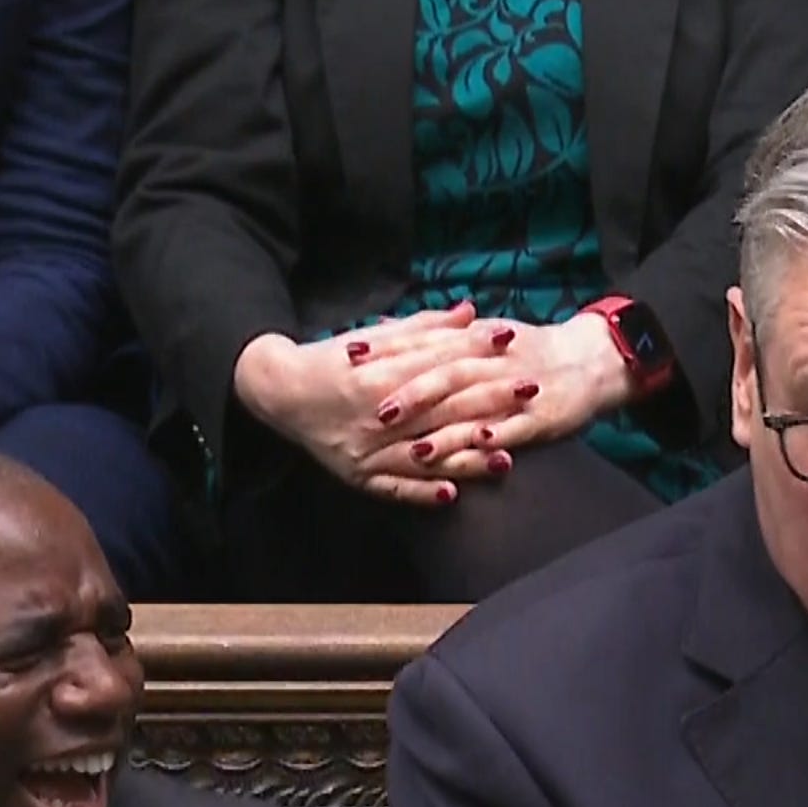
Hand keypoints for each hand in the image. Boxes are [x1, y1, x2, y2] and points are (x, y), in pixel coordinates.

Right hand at [233, 304, 507, 504]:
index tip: (511, 340)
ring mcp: (365, 451)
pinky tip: (453, 495)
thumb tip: (470, 311)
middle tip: (531, 390)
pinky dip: (421, 492)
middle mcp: (372, 416)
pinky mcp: (358, 476)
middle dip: (488, 399)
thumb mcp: (373, 339)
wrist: (277, 393)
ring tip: (507, 456)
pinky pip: (392, 488)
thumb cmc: (331, 361)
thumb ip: (424, 329)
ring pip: (422, 455)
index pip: (434, 362)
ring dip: (465, 457)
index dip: (474, 350)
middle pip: (439, 408)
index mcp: (374, 374)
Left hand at [356, 312, 634, 466]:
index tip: (355, 359)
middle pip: (448, 377)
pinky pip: (515, 430)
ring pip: (478, 408)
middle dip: (415, 396)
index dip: (391, 352)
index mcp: (475, 340)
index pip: (426, 343)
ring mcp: (518, 391)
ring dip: (449, 431)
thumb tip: (382, 325)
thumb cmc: (529, 348)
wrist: (591, 360)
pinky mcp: (541, 417)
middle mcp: (493, 362)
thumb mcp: (480, 332)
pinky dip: (497, 438)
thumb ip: (432, 331)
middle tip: (381, 414)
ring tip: (418, 450)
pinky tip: (478, 448)